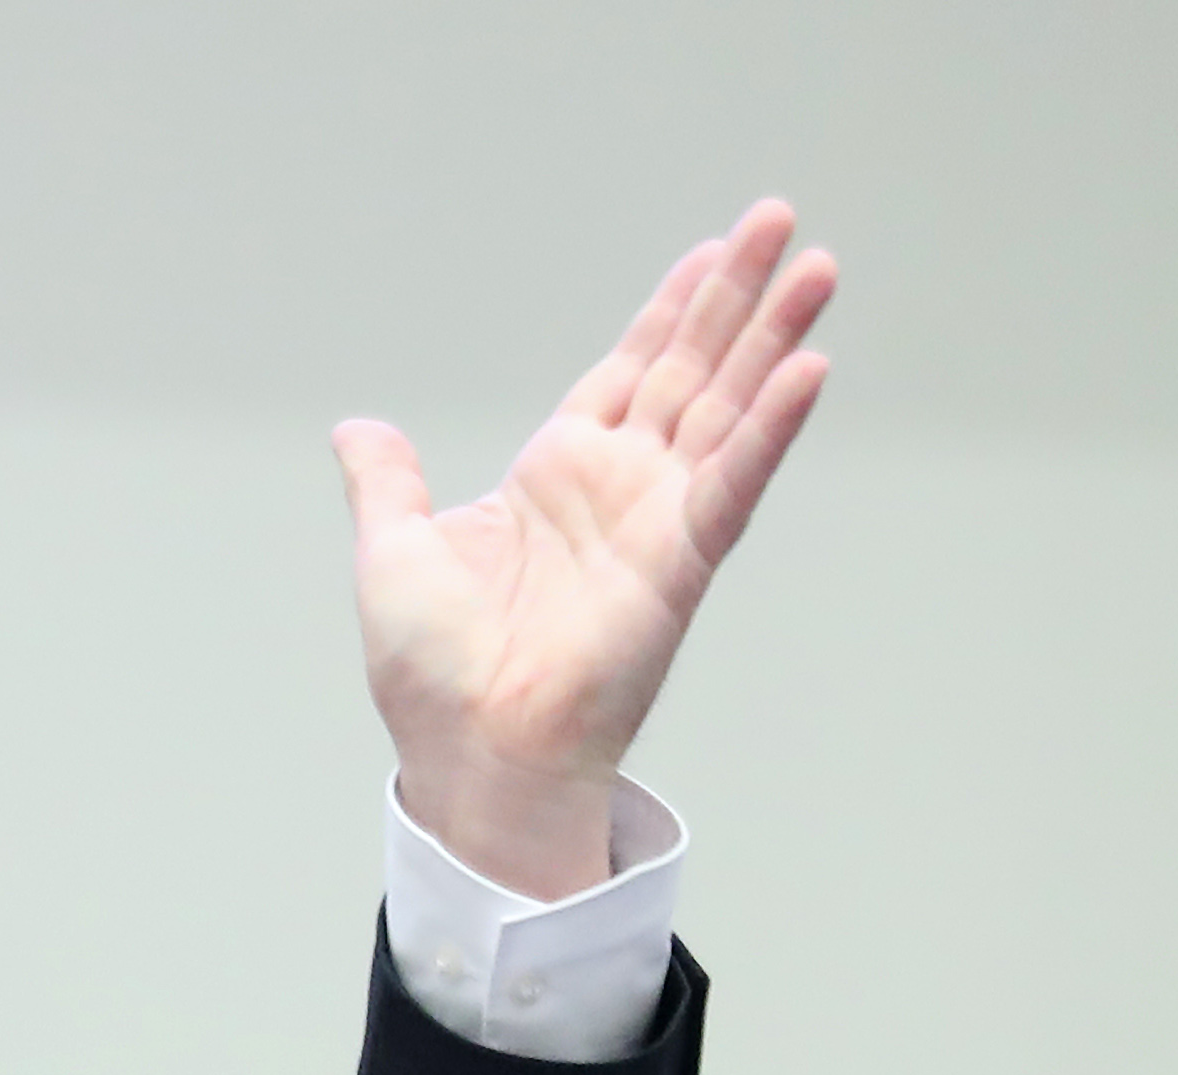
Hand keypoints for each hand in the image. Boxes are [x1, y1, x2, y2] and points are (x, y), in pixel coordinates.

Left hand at [335, 197, 837, 899]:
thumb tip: (358, 431)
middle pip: (692, 370)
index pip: (630, 370)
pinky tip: (806, 369)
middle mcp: (619, 488)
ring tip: (819, 270)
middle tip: (782, 222)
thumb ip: (388, 482)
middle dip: (737, 296)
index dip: (673, 309)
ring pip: (728, 409)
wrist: (468, 749)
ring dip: (774, 339)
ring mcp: (657, 521)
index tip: (716, 251)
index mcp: (556, 476)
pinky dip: (771, 429)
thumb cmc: (433, 675)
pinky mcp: (681, 562)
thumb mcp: (392, 551)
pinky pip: (734, 483)